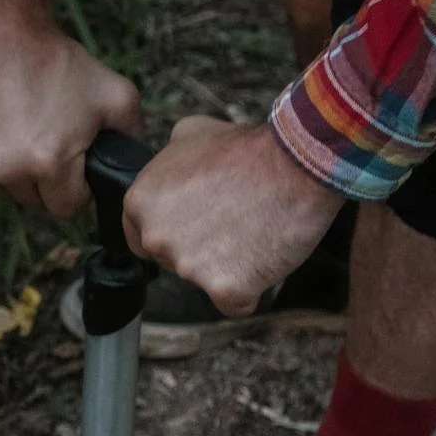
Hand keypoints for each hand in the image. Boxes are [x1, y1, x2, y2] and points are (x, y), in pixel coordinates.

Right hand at [0, 0, 142, 216]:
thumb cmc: (57, 62)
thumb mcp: (116, 94)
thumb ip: (132, 136)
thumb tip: (135, 166)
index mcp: (49, 163)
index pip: (68, 207)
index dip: (75, 185)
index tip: (71, 157)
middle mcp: (6, 171)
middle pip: (33, 201)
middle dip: (43, 178)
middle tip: (45, 136)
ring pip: (1, 189)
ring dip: (11, 169)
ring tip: (18, 126)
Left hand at [122, 116, 344, 315]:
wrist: (295, 164)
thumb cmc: (247, 148)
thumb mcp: (192, 133)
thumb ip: (168, 157)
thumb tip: (169, 162)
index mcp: (140, 203)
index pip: (140, 238)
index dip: (174, 231)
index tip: (198, 224)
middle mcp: (156, 238)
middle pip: (171, 262)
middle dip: (198, 250)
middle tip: (233, 223)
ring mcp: (188, 267)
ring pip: (203, 282)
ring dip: (226, 267)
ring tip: (253, 232)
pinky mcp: (224, 289)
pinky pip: (233, 303)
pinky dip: (250, 288)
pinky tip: (263, 257)